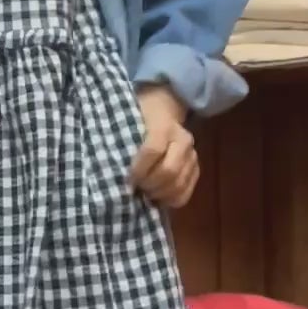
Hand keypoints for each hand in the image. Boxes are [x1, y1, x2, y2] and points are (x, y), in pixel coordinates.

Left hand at [128, 86, 198, 209]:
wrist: (162, 108)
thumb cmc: (138, 118)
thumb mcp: (128, 120)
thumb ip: (122, 142)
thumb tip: (111, 169)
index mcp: (163, 126)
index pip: (152, 151)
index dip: (138, 170)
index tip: (126, 179)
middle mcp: (183, 140)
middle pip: (169, 170)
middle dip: (150, 184)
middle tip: (136, 189)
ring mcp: (192, 154)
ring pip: (180, 183)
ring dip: (160, 194)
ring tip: (145, 194)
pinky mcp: (196, 167)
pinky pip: (187, 190)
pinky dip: (172, 199)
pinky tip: (159, 199)